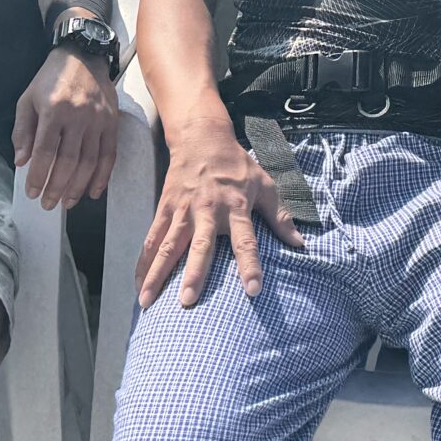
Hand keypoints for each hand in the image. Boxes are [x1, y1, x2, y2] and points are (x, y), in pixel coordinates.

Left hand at [10, 46, 118, 210]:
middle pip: (69, 161)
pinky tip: (93, 192)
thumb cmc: (51, 79)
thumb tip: (22, 162)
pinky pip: (109, 155)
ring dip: (78, 187)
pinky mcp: (112, 122)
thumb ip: (23, 131)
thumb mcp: (27, 99)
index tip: (32, 192)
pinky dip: (102, 177)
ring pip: (90, 162)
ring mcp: (99, 120)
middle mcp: (79, 116)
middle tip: (47, 204)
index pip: (46, 151)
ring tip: (67, 202)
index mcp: (54, 110)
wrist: (83, 56)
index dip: (38, 176)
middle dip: (56, 187)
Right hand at [135, 117, 299, 307]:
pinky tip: (138, 284)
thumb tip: (301, 244)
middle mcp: (207, 211)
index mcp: (236, 207)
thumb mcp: (265, 184)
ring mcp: (183, 211)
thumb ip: (281, 216)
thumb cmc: (237, 165)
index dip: (250, 265)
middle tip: (187, 300)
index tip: (253, 290)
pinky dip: (144, 262)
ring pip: (168, 246)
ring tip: (148, 301)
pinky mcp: (165, 209)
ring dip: (158, 274)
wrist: (202, 138)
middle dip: (193, 273)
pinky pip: (152, 239)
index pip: (246, 241)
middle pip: (200, 245)